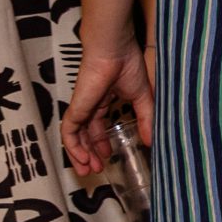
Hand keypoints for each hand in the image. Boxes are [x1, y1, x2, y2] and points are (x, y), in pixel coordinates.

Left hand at [59, 46, 152, 176]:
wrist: (114, 50)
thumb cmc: (128, 65)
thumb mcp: (143, 97)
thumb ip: (146, 118)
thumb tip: (152, 140)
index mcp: (104, 99)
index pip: (97, 125)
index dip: (101, 141)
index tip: (109, 154)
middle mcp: (90, 105)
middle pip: (85, 134)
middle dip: (90, 153)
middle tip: (97, 169)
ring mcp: (81, 107)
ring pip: (75, 137)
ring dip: (80, 155)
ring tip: (89, 170)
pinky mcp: (76, 108)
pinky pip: (69, 133)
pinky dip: (73, 147)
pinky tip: (82, 159)